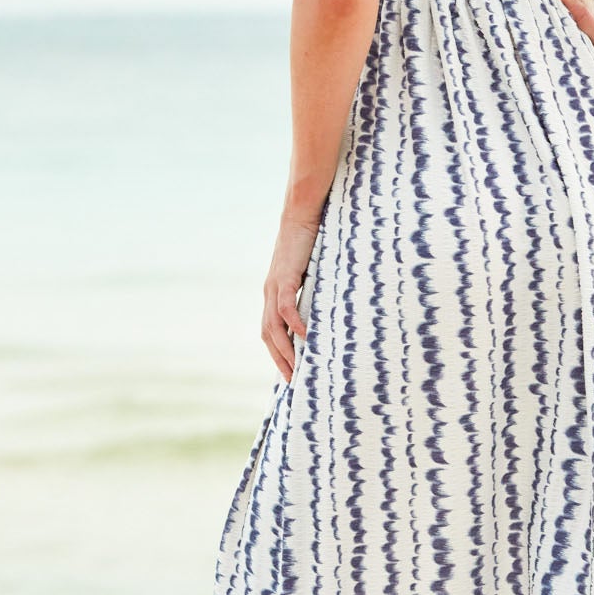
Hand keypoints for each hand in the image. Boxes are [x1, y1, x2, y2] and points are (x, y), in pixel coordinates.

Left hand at [263, 213, 321, 383]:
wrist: (303, 213)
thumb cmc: (310, 241)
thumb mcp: (310, 274)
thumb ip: (311, 292)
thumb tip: (325, 312)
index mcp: (274, 294)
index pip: (270, 331)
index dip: (277, 353)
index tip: (290, 373)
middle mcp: (269, 293)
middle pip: (268, 335)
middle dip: (279, 359)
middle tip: (292, 381)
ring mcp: (275, 285)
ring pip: (274, 326)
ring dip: (284, 349)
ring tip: (297, 368)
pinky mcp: (285, 276)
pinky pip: (286, 306)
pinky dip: (294, 324)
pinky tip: (306, 337)